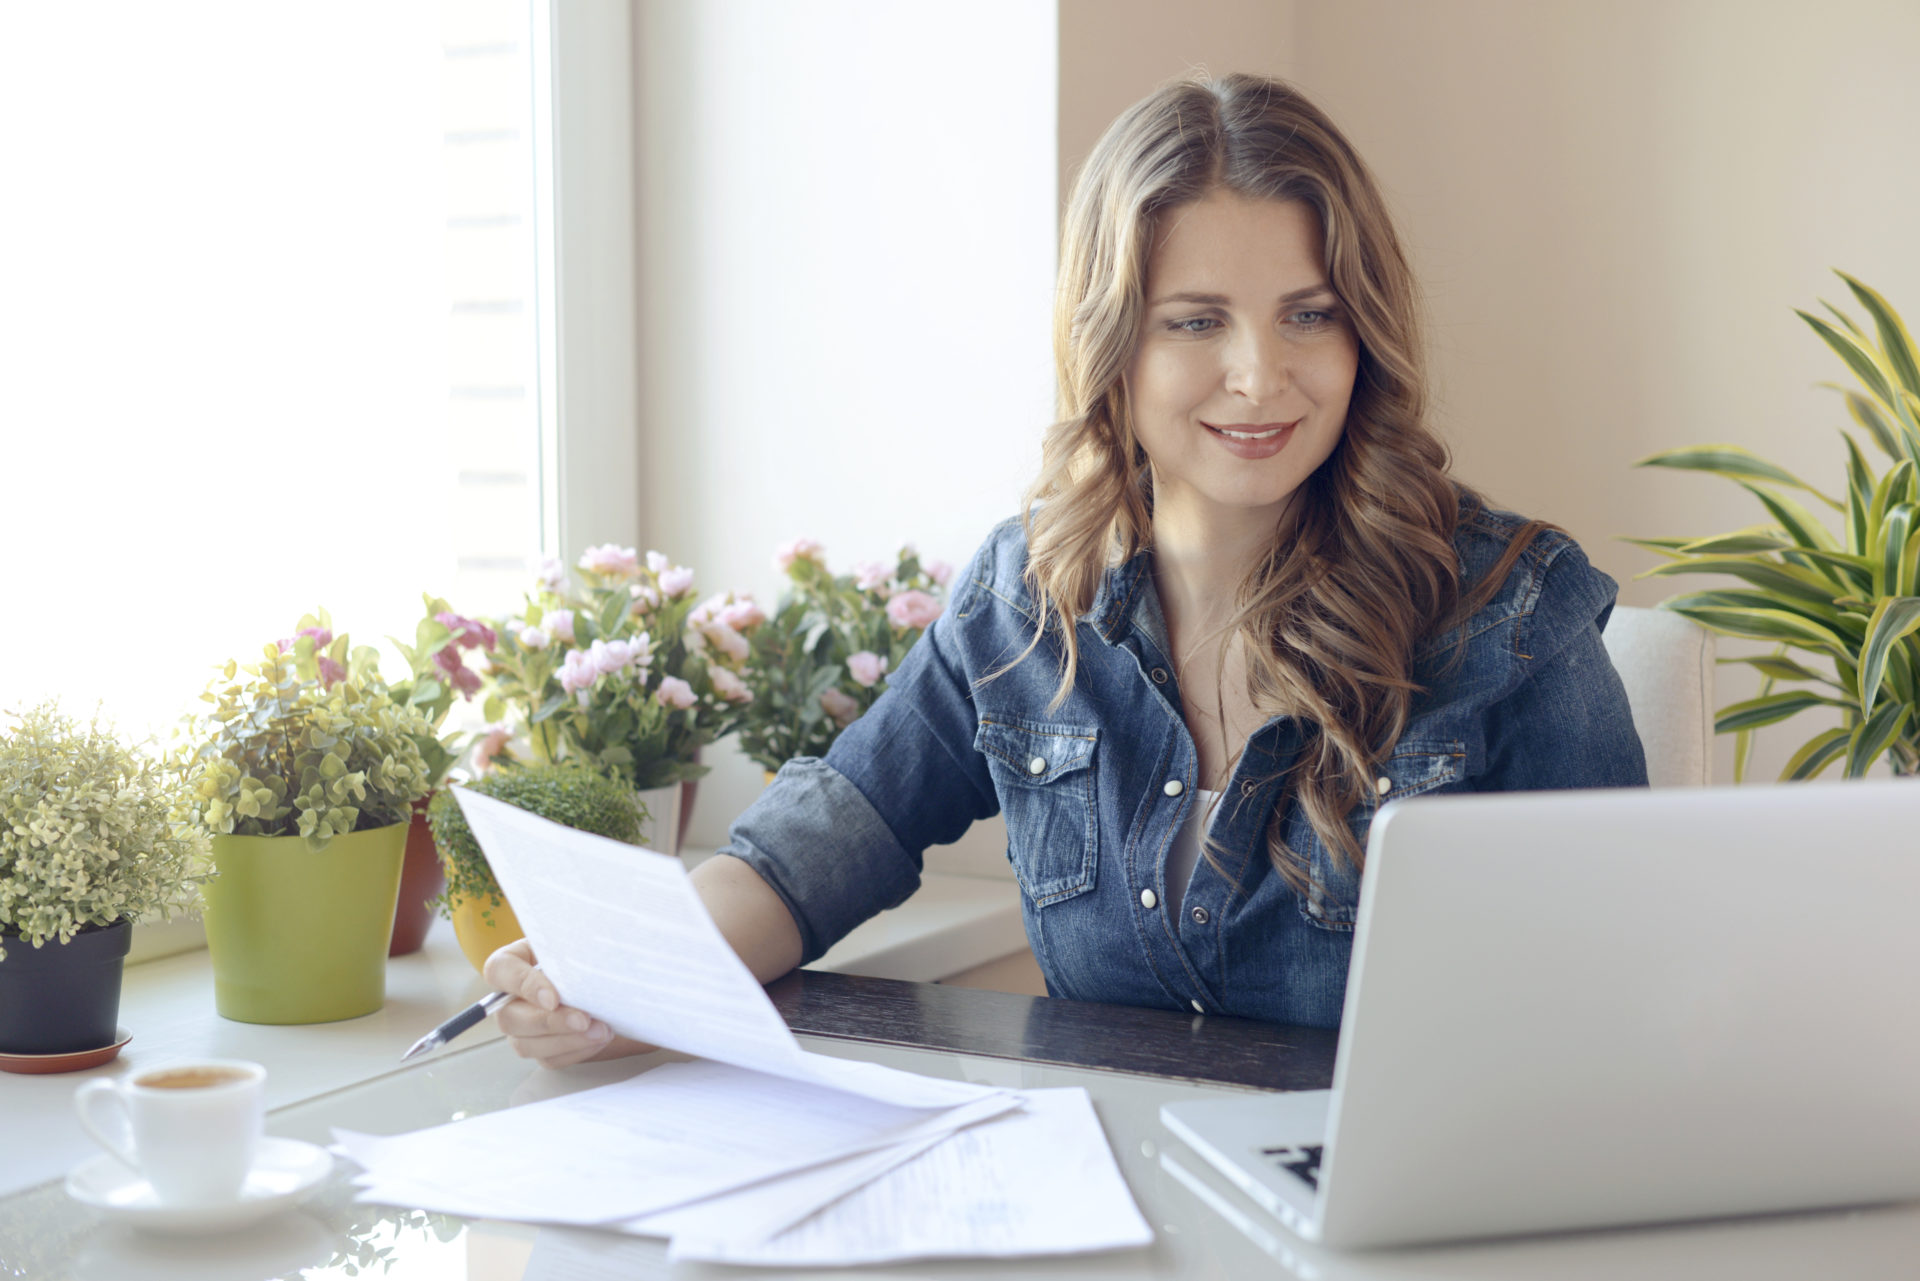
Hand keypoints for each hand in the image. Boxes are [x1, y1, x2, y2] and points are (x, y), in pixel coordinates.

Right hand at [482, 938, 654, 1068]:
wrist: (598, 980)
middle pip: (511, 1018)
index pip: (500, 971)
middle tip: (584, 1020)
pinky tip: (598, 1039)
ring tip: (601, 1031)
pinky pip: (549, 1059)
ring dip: (567, 1041)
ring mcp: (519, 1027)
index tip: (554, 998)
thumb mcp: (573, 943)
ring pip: (527, 1044)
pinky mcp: (538, 1048)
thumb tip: (582, 959)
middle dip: (551, 1022)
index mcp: (509, 963)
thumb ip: (569, 949)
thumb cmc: (580, 954)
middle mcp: (507, 999)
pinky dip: (576, 1051)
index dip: (524, 986)